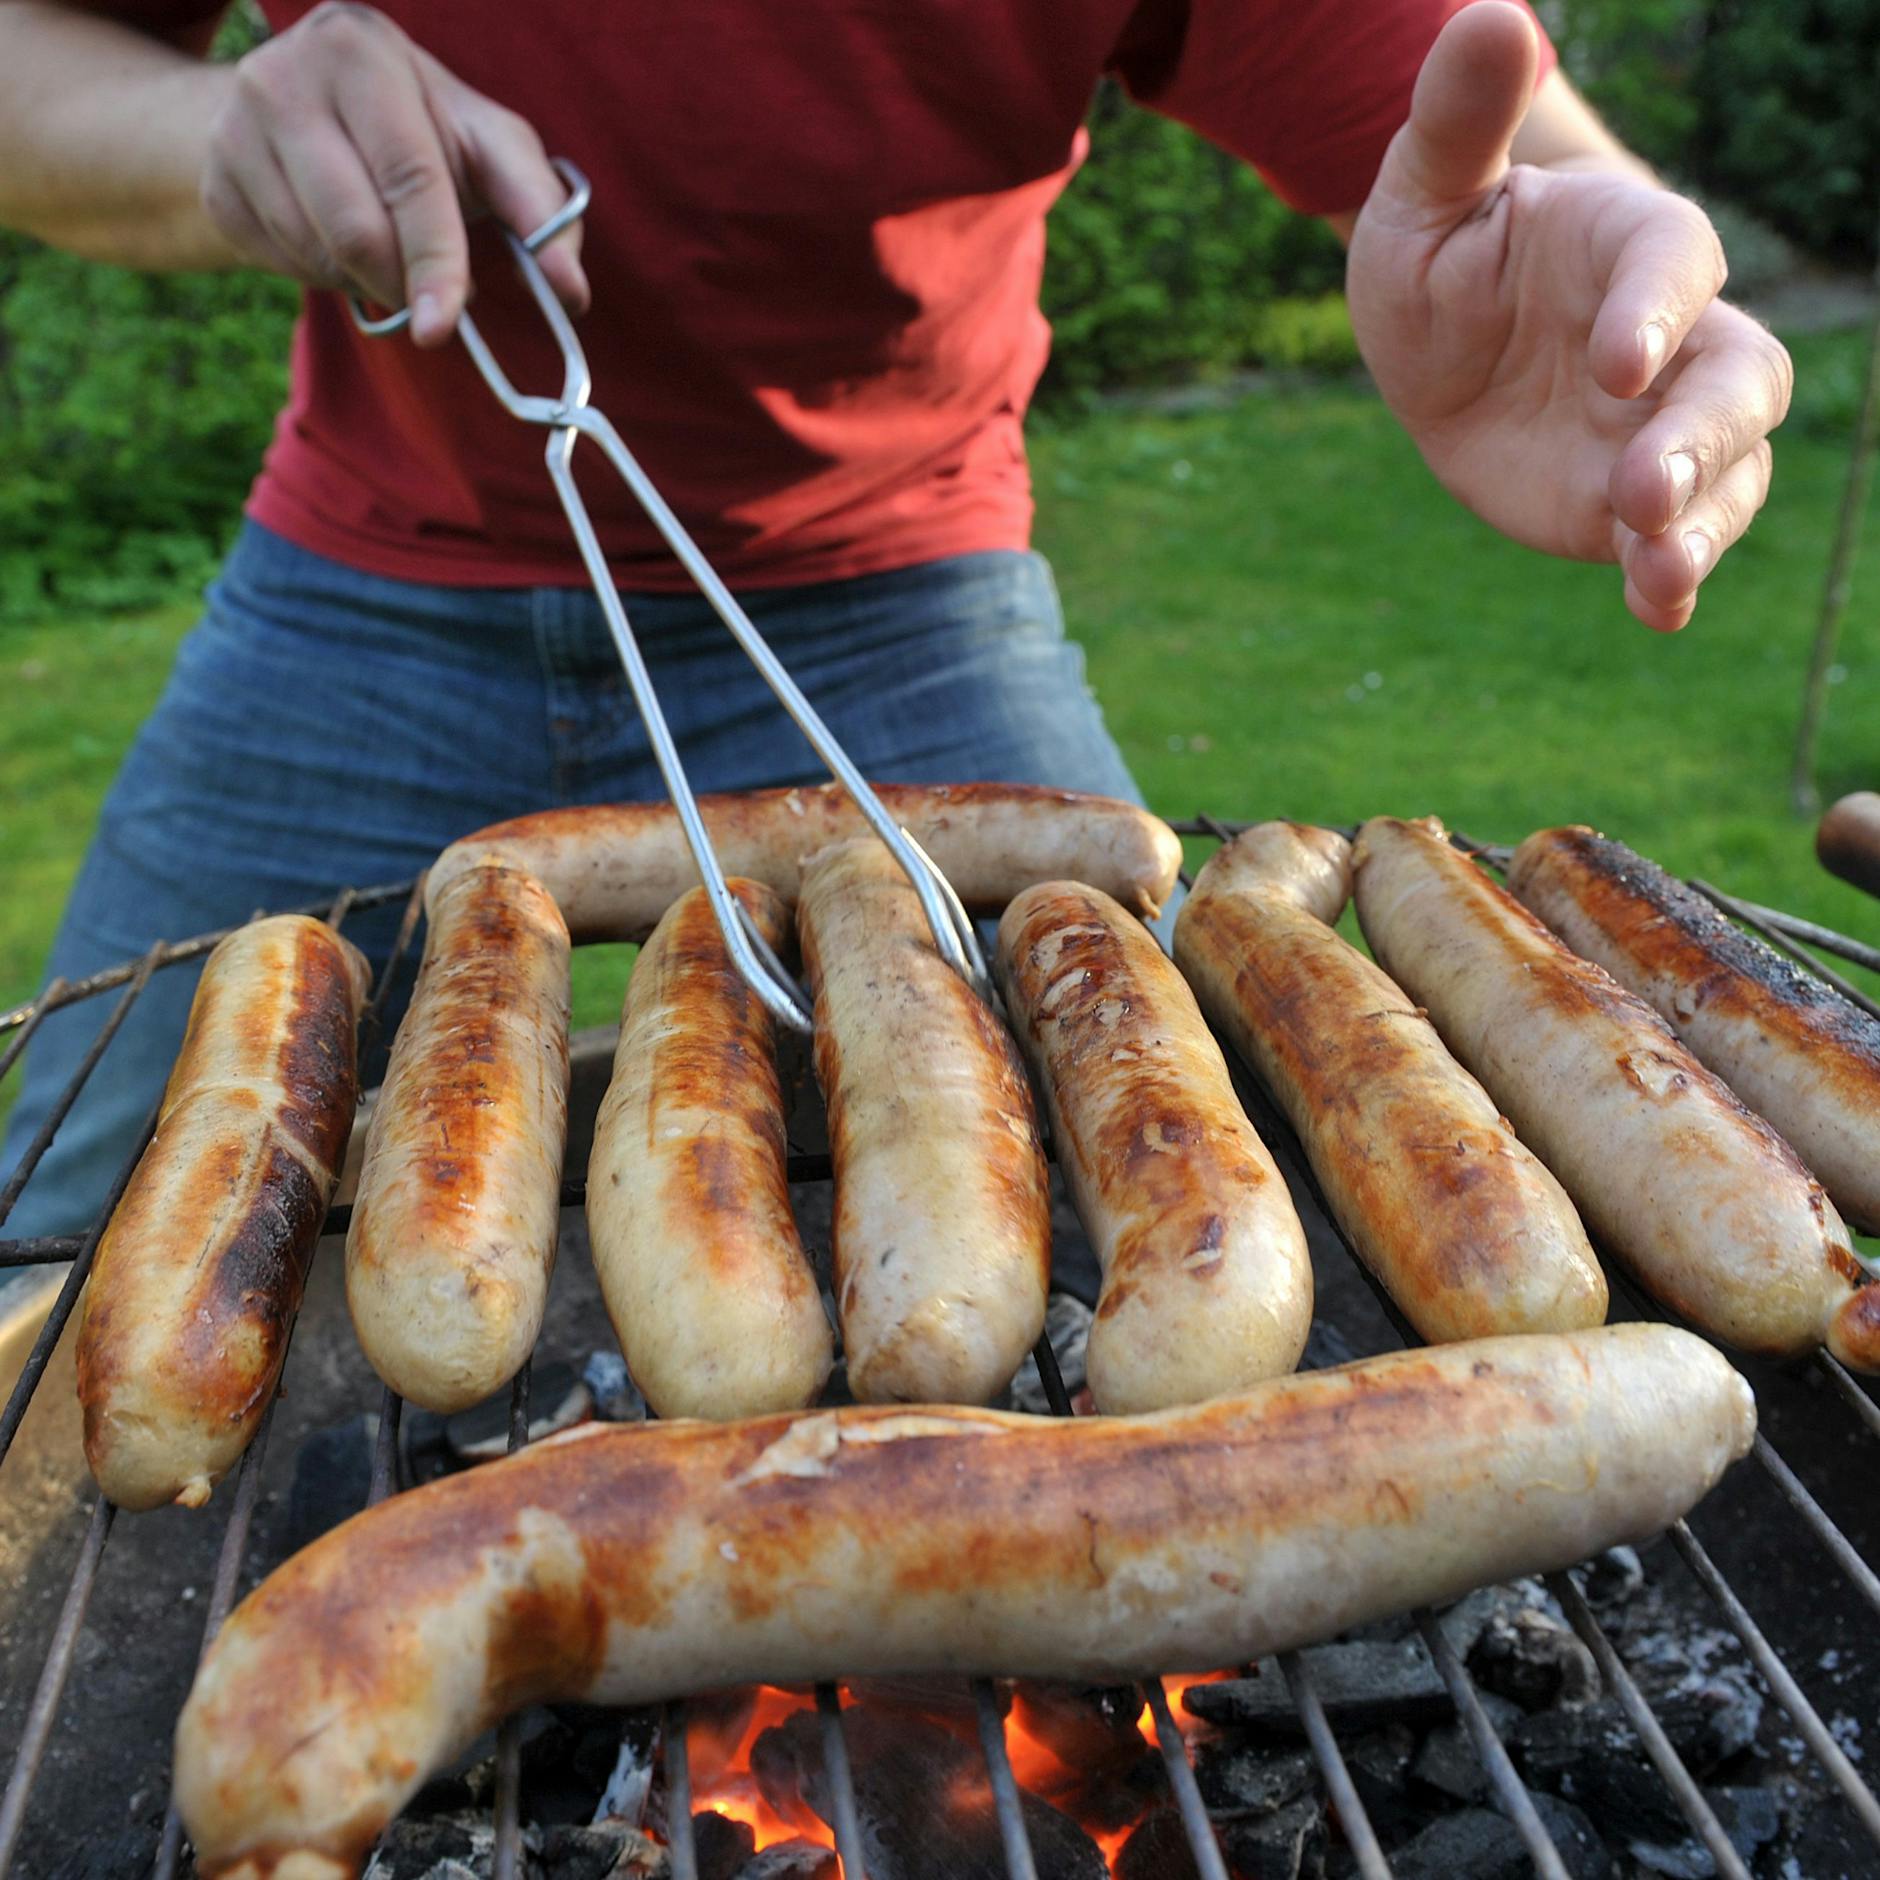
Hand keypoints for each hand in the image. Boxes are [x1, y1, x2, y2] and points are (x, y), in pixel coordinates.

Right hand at [199, 2, 587, 345]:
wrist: (314, 109)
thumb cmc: (422, 131)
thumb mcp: (489, 147)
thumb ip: (542, 209)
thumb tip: (572, 290)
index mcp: (361, 51)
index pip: (409, 178)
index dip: (435, 260)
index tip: (445, 324)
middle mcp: (284, 75)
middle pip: (356, 228)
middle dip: (405, 280)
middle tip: (430, 296)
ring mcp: (235, 126)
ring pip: (318, 253)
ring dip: (368, 279)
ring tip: (387, 246)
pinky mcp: (216, 180)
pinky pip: (280, 264)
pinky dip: (325, 274)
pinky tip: (338, 239)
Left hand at [1346, 2, 1791, 631]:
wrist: (1440, 348)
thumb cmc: (1444, 253)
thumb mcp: (1424, 192)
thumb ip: (1460, 119)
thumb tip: (1489, 12)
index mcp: (1631, 246)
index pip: (1674, 267)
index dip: (1657, 312)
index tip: (1617, 362)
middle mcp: (1674, 338)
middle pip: (1739, 381)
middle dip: (1701, 436)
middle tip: (1642, 486)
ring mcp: (1661, 427)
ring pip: (1729, 470)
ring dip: (1701, 520)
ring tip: (1656, 571)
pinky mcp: (1628, 503)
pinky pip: (1675, 539)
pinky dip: (1672, 574)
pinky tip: (1654, 609)